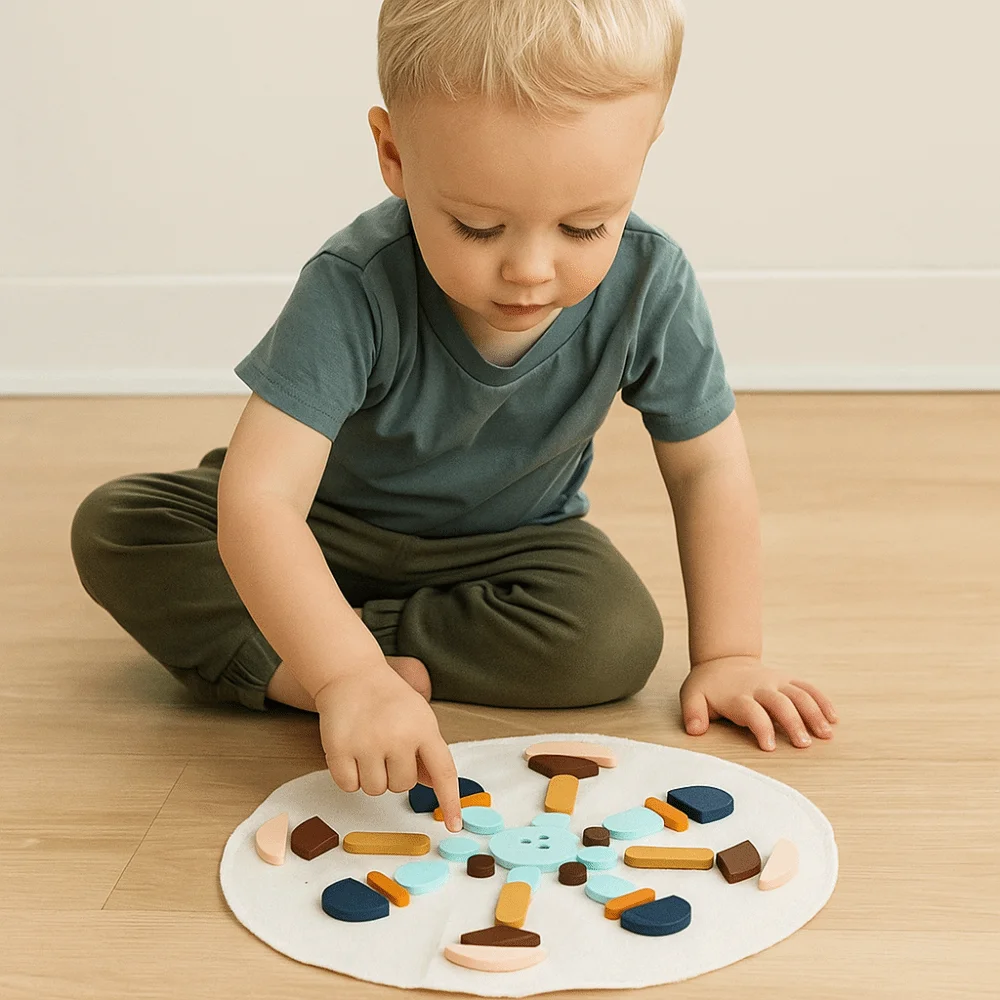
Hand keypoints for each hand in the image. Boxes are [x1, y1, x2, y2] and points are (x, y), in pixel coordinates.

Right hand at [314, 662, 462, 830]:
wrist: (352, 674)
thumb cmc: (389, 699)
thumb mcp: (418, 718)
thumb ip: (427, 752)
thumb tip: (435, 786)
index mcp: (424, 728)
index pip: (443, 772)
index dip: (450, 801)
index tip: (453, 825)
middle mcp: (398, 737)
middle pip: (402, 786)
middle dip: (394, 773)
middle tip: (385, 746)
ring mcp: (368, 743)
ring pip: (375, 790)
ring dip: (371, 776)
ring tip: (367, 746)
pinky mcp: (339, 749)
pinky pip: (348, 786)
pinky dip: (348, 776)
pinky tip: (349, 751)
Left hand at [679, 655, 837, 750]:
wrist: (723, 660)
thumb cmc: (709, 685)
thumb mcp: (692, 696)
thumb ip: (693, 713)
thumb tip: (695, 730)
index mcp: (738, 695)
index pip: (752, 711)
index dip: (761, 727)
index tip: (769, 746)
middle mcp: (761, 687)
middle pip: (781, 703)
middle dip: (793, 723)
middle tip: (804, 744)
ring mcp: (777, 682)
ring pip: (799, 695)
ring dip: (814, 714)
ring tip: (825, 735)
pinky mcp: (788, 680)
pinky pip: (808, 688)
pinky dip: (822, 701)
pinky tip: (833, 718)